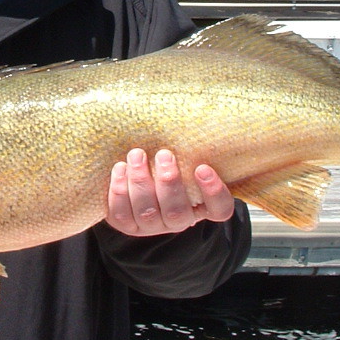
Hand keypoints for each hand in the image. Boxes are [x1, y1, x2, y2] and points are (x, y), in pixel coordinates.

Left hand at [106, 148, 235, 236]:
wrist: (136, 184)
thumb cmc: (166, 166)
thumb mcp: (184, 160)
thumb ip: (189, 150)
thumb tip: (191, 113)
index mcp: (201, 206)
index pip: (219, 209)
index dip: (214, 192)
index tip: (203, 168)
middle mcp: (178, 220)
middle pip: (177, 212)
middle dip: (168, 182)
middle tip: (164, 154)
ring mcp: (152, 226)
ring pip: (147, 212)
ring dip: (140, 181)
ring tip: (136, 154)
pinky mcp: (128, 225)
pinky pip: (122, 214)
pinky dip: (120, 191)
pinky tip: (120, 168)